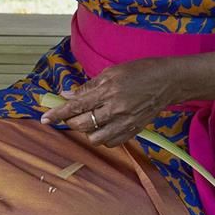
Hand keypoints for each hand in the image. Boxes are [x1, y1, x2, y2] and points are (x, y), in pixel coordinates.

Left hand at [41, 58, 179, 148]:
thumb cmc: (139, 71)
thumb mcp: (110, 72)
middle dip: (70, 122)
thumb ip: (88, 87)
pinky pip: (112, 143)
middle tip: (71, 115)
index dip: (58, 114)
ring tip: (89, 121)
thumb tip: (67, 95)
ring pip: (96, 138)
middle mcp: (115, 109)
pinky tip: (103, 127)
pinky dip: (103, 137)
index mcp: (107, 91)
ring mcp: (126, 122)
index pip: (75, 106)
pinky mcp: (135, 130)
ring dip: (87, 131)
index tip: (45, 119)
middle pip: (82, 125)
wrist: (169, 81)